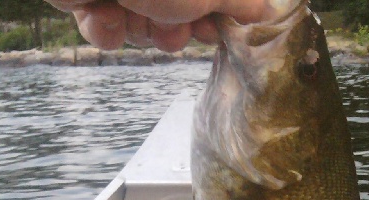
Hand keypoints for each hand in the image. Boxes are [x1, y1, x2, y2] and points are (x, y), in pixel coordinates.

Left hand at [47, 1, 267, 51]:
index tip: (216, 27)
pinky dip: (106, 27)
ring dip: (142, 28)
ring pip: (141, 23)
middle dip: (177, 27)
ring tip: (136, 12)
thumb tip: (263, 9)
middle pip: (177, 11)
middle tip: (179, 28)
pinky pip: (105, 25)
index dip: (217, 14)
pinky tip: (106, 12)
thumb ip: (237, 0)